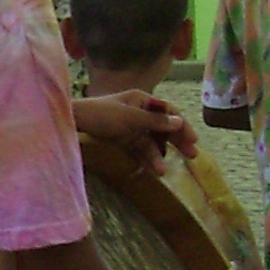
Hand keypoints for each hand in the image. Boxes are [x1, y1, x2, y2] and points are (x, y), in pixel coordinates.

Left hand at [75, 90, 194, 160]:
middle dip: (177, 141)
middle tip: (192, 155)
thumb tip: (179, 122)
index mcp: (143, 100)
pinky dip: (147, 158)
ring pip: (152, 141)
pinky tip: (154, 169)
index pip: (169, 111)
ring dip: (159, 154)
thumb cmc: (103, 115)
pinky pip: (140, 149)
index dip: (182, 125)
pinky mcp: (123, 139)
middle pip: (163, 126)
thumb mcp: (132, 118)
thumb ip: (156, 121)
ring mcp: (132, 126)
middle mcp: (140, 112)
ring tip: (164, 170)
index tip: (193, 139)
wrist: (76, 122)